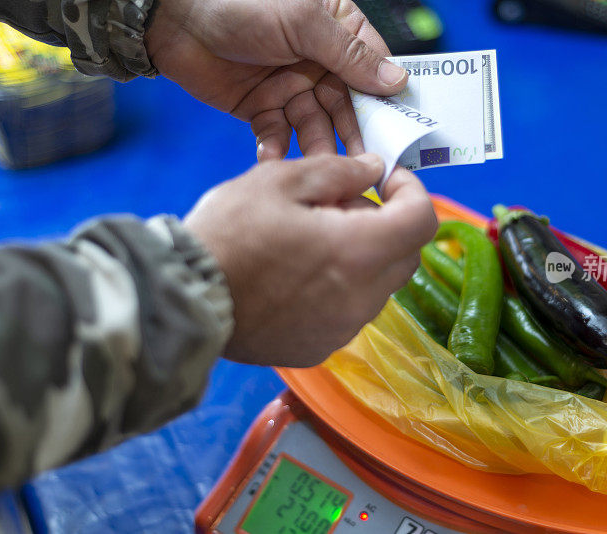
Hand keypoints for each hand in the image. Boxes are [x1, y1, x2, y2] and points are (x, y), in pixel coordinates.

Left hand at [145, 0, 407, 160]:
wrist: (175, 18)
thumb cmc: (242, 3)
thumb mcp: (303, 22)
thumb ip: (350, 55)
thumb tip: (399, 81)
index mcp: (337, 32)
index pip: (373, 70)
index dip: (386, 102)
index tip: (401, 133)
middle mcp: (319, 63)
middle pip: (348, 107)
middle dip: (355, 135)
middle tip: (366, 166)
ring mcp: (291, 88)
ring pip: (315, 126)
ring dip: (319, 148)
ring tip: (322, 169)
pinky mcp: (262, 110)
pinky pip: (278, 136)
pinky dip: (278, 151)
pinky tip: (278, 163)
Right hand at [184, 155, 436, 366]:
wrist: (183, 302)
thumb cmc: (228, 234)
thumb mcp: (279, 181)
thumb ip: (338, 171)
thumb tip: (374, 170)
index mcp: (359, 252)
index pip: (423, 220)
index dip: (412, 192)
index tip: (384, 180)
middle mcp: (362, 298)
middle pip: (405, 255)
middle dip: (386, 223)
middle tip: (338, 206)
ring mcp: (343, 329)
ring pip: (379, 284)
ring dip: (363, 256)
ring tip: (311, 240)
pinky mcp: (320, 347)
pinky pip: (351, 311)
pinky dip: (341, 287)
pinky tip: (299, 276)